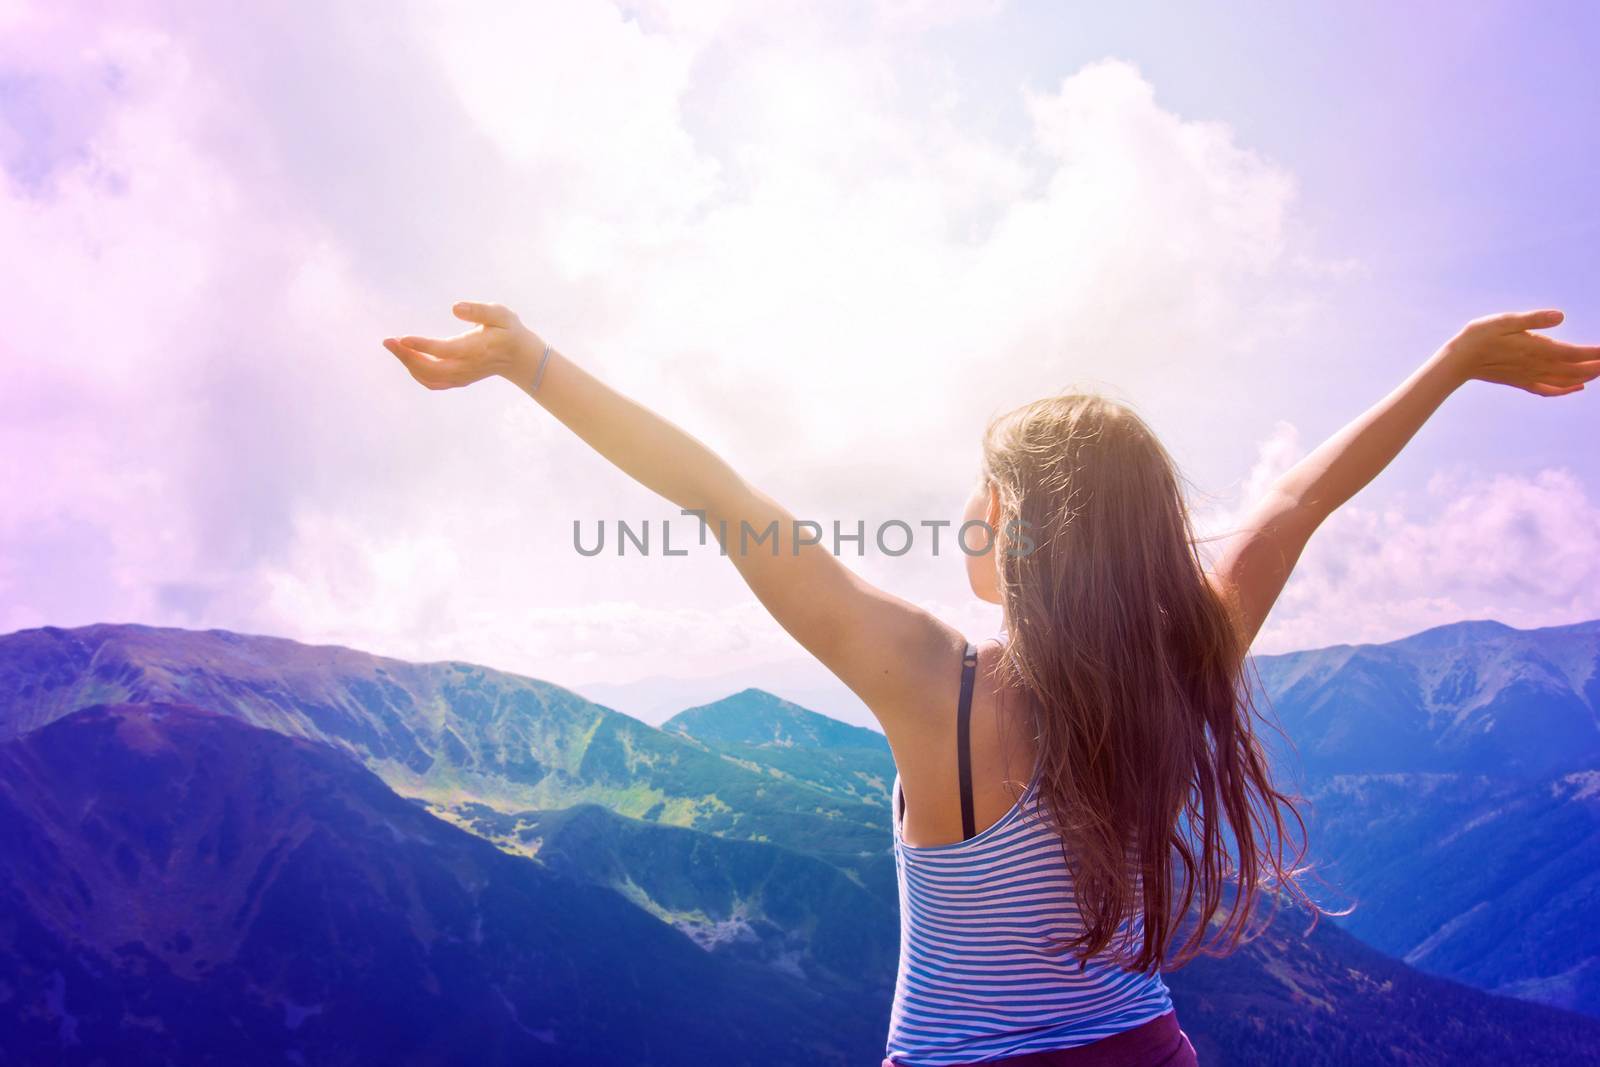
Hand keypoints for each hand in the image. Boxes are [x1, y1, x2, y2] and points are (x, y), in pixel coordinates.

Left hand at [382, 301, 541, 390]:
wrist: (520, 358)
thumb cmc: (508, 330)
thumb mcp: (501, 314)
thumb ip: (479, 310)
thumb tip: (454, 308)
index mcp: (476, 349)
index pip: (445, 350)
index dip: (422, 346)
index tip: (401, 338)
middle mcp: (467, 366)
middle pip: (431, 369)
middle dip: (406, 356)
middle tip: (387, 341)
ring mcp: (462, 377)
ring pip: (429, 378)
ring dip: (408, 364)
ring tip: (394, 347)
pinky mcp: (458, 380)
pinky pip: (433, 383)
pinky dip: (417, 374)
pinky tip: (407, 359)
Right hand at [1443, 309, 1599, 396]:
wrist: (1459, 360)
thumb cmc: (1480, 336)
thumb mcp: (1506, 320)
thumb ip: (1534, 319)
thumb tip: (1560, 316)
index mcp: (1537, 350)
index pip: (1576, 353)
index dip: (1597, 353)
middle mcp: (1538, 366)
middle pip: (1577, 370)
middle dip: (1598, 366)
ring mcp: (1531, 377)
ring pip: (1567, 381)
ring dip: (1589, 376)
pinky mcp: (1522, 382)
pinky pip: (1550, 390)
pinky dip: (1568, 390)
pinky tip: (1578, 387)